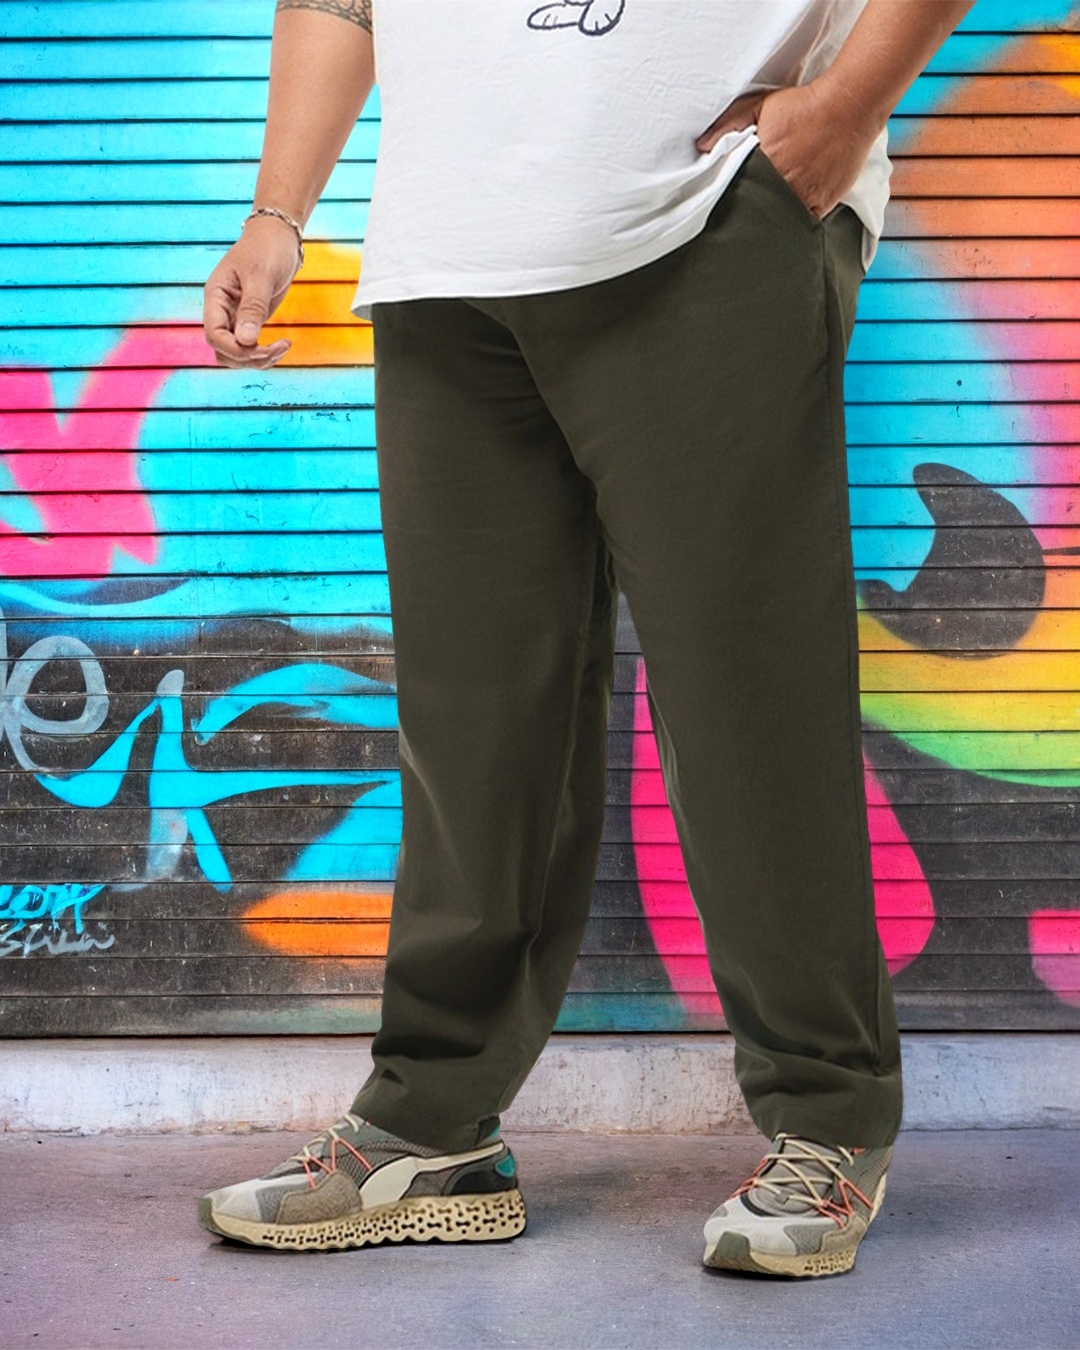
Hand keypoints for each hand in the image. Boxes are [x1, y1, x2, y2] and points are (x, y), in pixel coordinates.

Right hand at [203, 217, 301, 368]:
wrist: (279, 236)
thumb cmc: (268, 248)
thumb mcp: (261, 276)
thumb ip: (252, 308)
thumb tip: (245, 340)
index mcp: (215, 296)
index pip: (214, 335)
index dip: (235, 349)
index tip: (262, 347)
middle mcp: (221, 310)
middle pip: (223, 351)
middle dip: (249, 357)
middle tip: (278, 348)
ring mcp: (235, 317)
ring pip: (235, 354)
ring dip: (257, 360)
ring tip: (283, 348)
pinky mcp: (250, 321)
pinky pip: (250, 348)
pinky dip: (264, 353)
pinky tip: (283, 345)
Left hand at [696, 80, 879, 219]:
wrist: (849, 106)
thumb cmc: (805, 105)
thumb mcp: (760, 106)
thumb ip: (729, 125)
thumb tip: (701, 146)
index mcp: (762, 165)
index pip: (738, 195)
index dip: (732, 202)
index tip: (726, 207)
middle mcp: (783, 186)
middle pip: (758, 212)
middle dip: (751, 214)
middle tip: (745, 217)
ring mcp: (804, 198)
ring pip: (781, 221)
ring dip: (774, 219)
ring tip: (768, 216)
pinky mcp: (823, 205)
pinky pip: (805, 222)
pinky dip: (797, 221)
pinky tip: (790, 215)